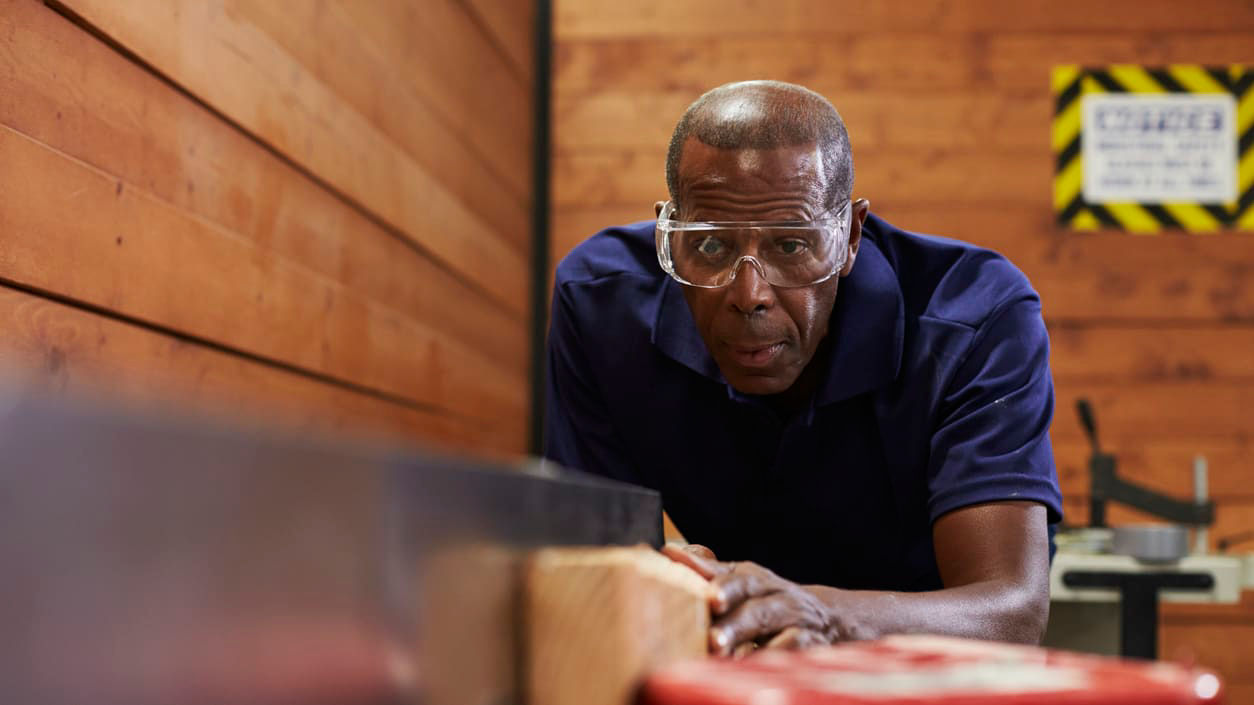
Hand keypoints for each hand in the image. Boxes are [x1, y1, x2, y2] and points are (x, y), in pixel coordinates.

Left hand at [661, 545, 865, 656]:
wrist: (830, 619)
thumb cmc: (771, 600)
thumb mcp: (744, 582)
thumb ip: (709, 571)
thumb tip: (670, 552)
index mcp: (758, 582)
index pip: (740, 580)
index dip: (725, 587)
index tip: (710, 597)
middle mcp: (780, 600)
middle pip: (758, 608)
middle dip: (735, 623)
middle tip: (713, 638)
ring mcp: (798, 625)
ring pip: (779, 634)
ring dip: (752, 644)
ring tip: (723, 654)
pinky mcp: (812, 650)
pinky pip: (797, 655)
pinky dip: (779, 661)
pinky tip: (758, 669)